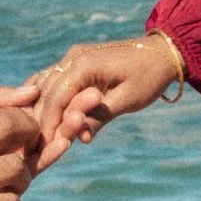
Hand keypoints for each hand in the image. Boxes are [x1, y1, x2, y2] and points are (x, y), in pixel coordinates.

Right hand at [26, 33, 180, 164]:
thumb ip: (100, 116)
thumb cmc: (149, 77)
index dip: (48, 124)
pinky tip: (43, 115)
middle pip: (46, 92)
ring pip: (45, 84)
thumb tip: (78, 138)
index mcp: (84, 64)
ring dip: (42, 109)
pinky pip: (54, 79)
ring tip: (41, 134)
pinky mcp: (76, 61)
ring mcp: (73, 57)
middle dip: (41, 120)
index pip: (55, 98)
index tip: (42, 147)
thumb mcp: (127, 100)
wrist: (163, 52)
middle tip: (37, 147)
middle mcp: (73, 57)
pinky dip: (47, 97)